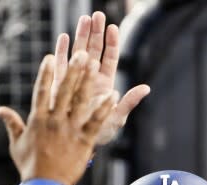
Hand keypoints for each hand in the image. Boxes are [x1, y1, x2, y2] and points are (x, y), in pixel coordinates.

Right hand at [0, 49, 116, 184]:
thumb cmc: (30, 167)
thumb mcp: (17, 144)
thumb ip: (12, 124)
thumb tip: (0, 110)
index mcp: (37, 120)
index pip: (41, 91)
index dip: (46, 73)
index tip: (49, 57)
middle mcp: (53, 121)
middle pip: (64, 90)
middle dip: (72, 70)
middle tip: (81, 54)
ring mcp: (69, 130)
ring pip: (80, 101)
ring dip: (87, 81)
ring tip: (94, 65)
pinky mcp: (83, 141)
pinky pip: (95, 121)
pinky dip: (104, 108)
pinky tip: (112, 95)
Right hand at [53, 11, 149, 145]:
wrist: (77, 146)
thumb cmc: (99, 135)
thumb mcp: (116, 119)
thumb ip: (129, 102)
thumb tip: (146, 88)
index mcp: (105, 84)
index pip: (109, 59)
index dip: (111, 43)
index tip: (113, 27)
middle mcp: (90, 79)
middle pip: (94, 51)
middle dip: (96, 33)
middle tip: (97, 15)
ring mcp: (75, 80)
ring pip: (78, 53)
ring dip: (80, 36)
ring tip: (83, 19)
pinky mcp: (60, 86)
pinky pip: (61, 66)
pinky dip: (61, 52)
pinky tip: (63, 37)